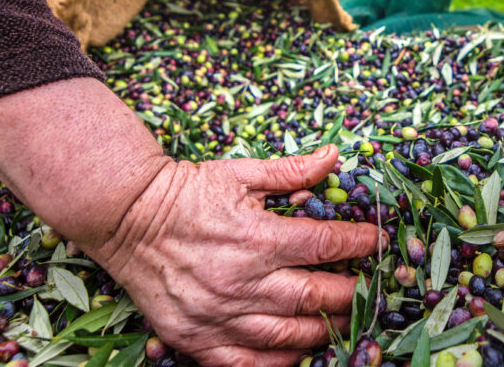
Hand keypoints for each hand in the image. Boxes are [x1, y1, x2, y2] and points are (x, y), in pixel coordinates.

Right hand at [0, 80, 378, 366]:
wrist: (125, 216)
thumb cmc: (187, 192)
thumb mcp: (240, 173)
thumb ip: (292, 171)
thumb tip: (336, 157)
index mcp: (258, 237)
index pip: (327, 247)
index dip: (359, 244)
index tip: (377, 241)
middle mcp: (243, 282)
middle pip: (317, 298)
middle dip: (352, 293)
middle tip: (370, 287)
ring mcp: (220, 315)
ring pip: (289, 335)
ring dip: (325, 331)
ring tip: (344, 321)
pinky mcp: (196, 337)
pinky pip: (247, 362)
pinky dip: (279, 360)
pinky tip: (299, 352)